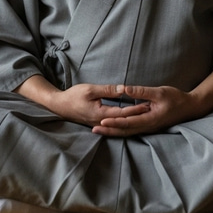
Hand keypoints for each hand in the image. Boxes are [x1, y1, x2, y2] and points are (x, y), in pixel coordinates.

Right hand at [15, 77, 150, 127]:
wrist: (60, 105)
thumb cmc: (74, 96)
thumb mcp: (91, 90)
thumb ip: (108, 90)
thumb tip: (124, 89)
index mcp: (101, 114)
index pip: (123, 112)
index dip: (136, 108)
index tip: (148, 104)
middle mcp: (102, 121)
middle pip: (124, 120)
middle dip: (138, 115)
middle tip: (153, 109)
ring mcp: (100, 123)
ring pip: (120, 123)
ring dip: (133, 119)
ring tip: (146, 113)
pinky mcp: (99, 122)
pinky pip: (115, 123)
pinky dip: (124, 120)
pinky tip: (132, 116)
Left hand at [92, 84, 200, 136]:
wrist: (190, 107)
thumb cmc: (176, 98)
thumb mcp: (159, 92)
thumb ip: (142, 91)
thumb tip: (124, 88)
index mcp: (150, 119)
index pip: (128, 123)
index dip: (114, 123)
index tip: (101, 122)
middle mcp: (148, 126)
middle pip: (125, 131)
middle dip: (109, 131)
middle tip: (93, 130)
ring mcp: (148, 127)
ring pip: (128, 132)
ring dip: (113, 132)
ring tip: (99, 131)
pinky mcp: (149, 125)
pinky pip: (132, 129)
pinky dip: (121, 129)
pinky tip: (114, 128)